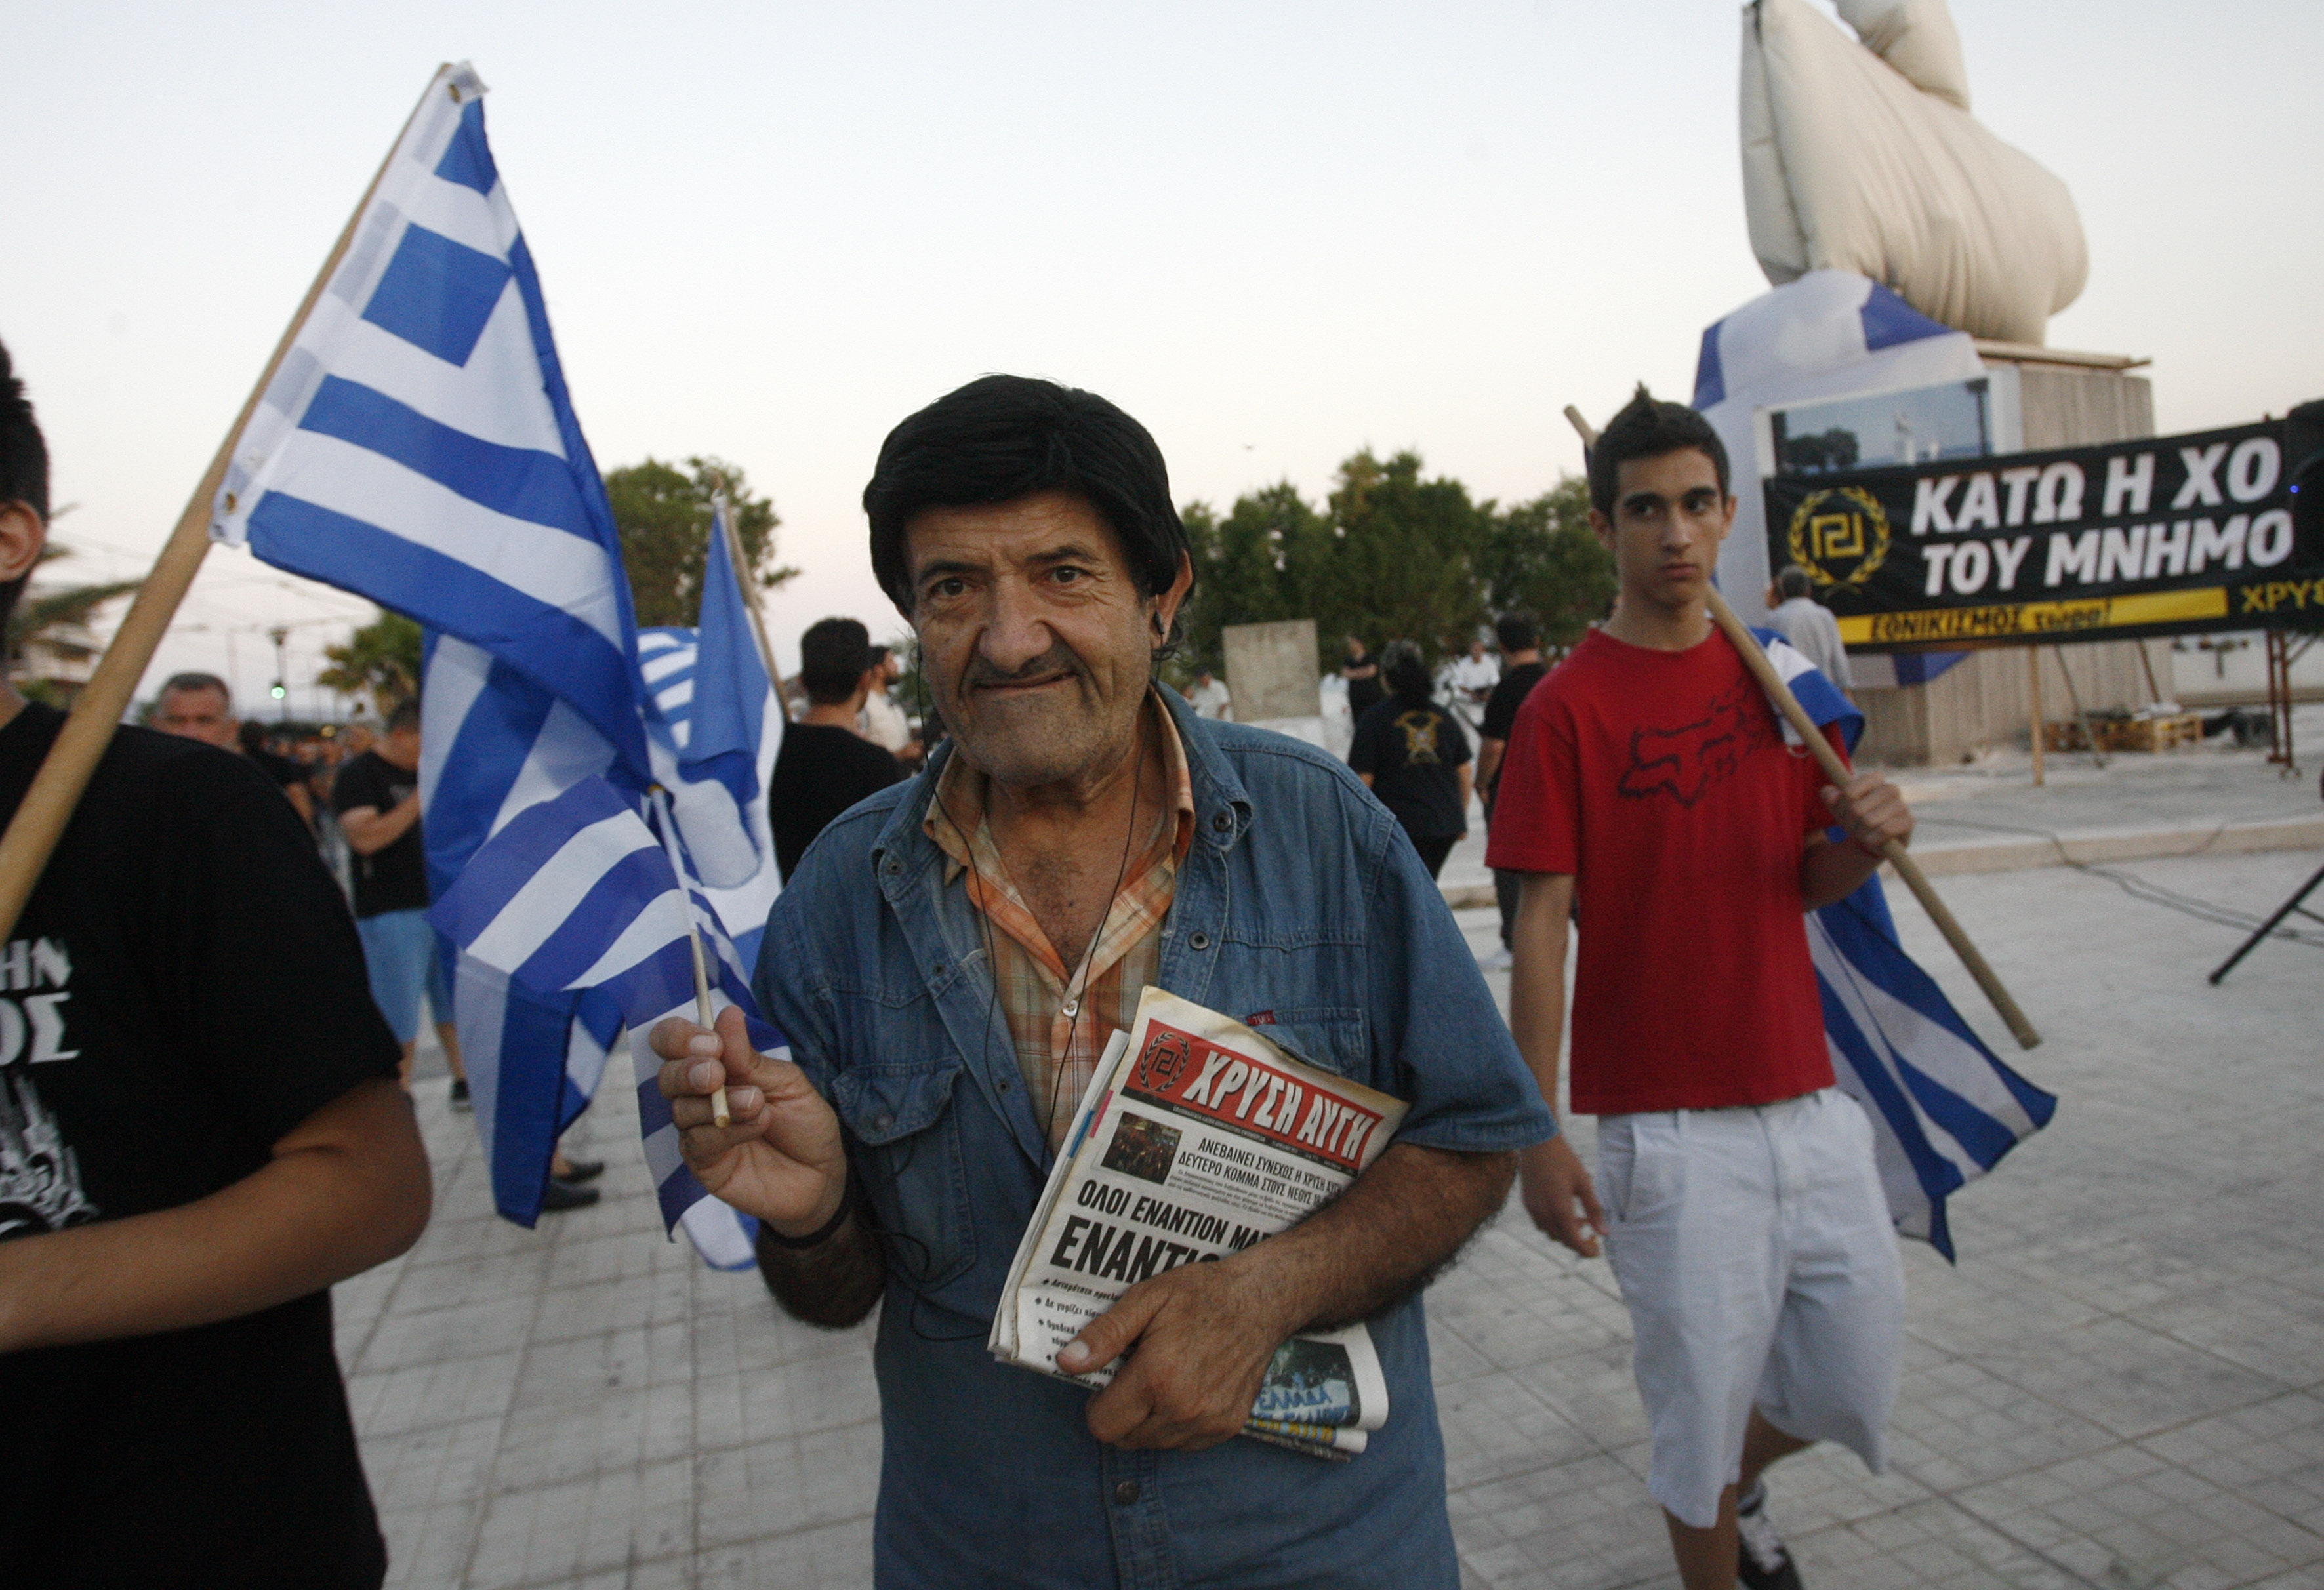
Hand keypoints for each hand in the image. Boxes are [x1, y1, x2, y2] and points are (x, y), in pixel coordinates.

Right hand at [653, 1007, 846, 1237]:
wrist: (821, 1174)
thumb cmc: (802, 1121)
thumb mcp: (785, 1082)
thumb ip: (749, 1056)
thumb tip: (727, 1013)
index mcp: (715, 1065)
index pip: (674, 1041)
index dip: (681, 1037)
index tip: (710, 1042)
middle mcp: (697, 1095)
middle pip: (667, 1074)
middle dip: (688, 1069)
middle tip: (716, 1073)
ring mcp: (697, 1130)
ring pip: (681, 1109)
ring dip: (720, 1102)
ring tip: (756, 1102)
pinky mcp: (702, 1162)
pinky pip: (698, 1142)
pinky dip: (726, 1131)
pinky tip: (756, 1125)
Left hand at [1057, 1256, 1297, 1450]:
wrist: (1261, 1300)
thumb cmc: (1201, 1294)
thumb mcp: (1147, 1298)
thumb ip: (1105, 1334)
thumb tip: (1066, 1362)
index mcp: (1158, 1377)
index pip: (1103, 1425)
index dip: (1097, 1405)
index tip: (1107, 1381)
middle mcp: (1184, 1409)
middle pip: (1125, 1440)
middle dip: (1120, 1414)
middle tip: (1134, 1377)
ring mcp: (1208, 1422)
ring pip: (1154, 1444)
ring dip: (1147, 1421)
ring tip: (1161, 1381)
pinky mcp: (1227, 1427)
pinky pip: (1183, 1442)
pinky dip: (1175, 1424)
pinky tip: (1184, 1390)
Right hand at [1519, 1136, 1603, 1257]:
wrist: (1538, 1143)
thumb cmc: (1564, 1161)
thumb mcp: (1584, 1183)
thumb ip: (1594, 1210)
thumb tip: (1604, 1233)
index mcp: (1560, 1209)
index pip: (1574, 1241)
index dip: (1586, 1251)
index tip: (1596, 1253)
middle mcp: (1544, 1213)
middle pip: (1562, 1240)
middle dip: (1577, 1241)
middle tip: (1591, 1233)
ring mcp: (1533, 1209)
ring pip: (1550, 1233)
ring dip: (1565, 1233)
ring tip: (1578, 1219)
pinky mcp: (1527, 1203)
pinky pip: (1541, 1224)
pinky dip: (1554, 1225)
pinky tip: (1562, 1212)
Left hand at [1820, 770, 1913, 855]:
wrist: (1873, 840)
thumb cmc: (1855, 818)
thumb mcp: (1838, 807)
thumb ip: (1829, 796)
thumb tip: (1831, 794)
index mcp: (1874, 779)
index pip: (1849, 791)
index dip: (1842, 806)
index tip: (1843, 810)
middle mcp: (1891, 788)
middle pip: (1856, 808)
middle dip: (1849, 822)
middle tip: (1852, 826)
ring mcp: (1902, 805)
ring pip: (1869, 821)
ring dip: (1860, 833)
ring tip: (1863, 833)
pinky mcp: (1908, 822)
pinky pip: (1886, 830)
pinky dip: (1874, 839)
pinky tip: (1872, 840)